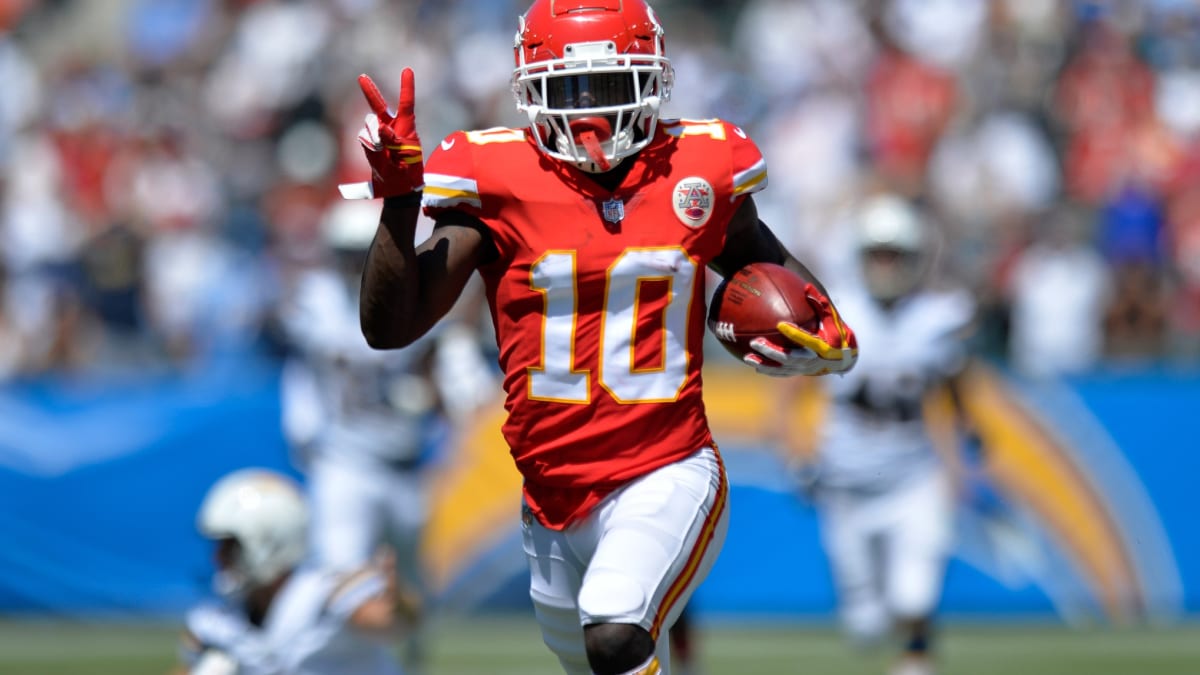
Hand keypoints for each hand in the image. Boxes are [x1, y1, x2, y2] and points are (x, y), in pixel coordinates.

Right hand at [342, 69, 423, 199]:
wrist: (399, 193)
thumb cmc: (406, 177)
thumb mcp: (401, 160)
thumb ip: (388, 142)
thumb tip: (377, 126)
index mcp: (407, 131)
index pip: (406, 105)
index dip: (406, 87)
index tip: (407, 70)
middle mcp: (394, 130)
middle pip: (380, 108)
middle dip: (370, 93)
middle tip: (361, 77)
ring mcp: (381, 137)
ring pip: (368, 127)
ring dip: (373, 137)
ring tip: (385, 156)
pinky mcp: (372, 144)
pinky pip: (364, 139)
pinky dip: (369, 146)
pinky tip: (378, 158)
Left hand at [744, 284, 857, 376]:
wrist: (842, 359)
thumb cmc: (835, 333)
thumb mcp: (831, 318)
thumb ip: (820, 303)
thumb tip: (806, 287)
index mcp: (821, 346)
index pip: (805, 339)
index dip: (793, 332)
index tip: (779, 324)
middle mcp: (811, 360)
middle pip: (788, 357)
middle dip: (770, 351)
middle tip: (755, 342)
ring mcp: (804, 369)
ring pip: (781, 368)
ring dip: (764, 363)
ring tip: (747, 358)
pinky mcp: (799, 372)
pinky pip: (781, 373)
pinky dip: (768, 370)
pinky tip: (754, 365)